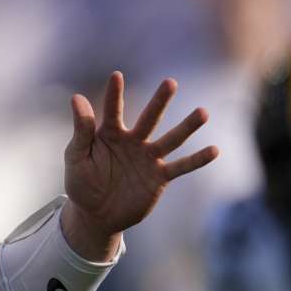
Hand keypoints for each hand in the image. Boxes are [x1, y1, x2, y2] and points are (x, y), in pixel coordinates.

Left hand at [62, 72, 218, 258]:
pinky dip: (197, 160)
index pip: (113, 110)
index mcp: (109, 134)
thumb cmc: (81, 183)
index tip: (116, 75)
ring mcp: (148, 158)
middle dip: (159, 101)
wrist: (96, 215)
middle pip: (149, 118)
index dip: (115, 94)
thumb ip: (81, 129)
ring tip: (203, 112)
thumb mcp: (76, 156)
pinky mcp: (160, 177)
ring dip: (187, 127)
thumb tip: (77, 97)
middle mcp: (133, 141)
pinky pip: (181, 167)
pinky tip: (214, 150)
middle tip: (170, 82)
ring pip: (171, 139)